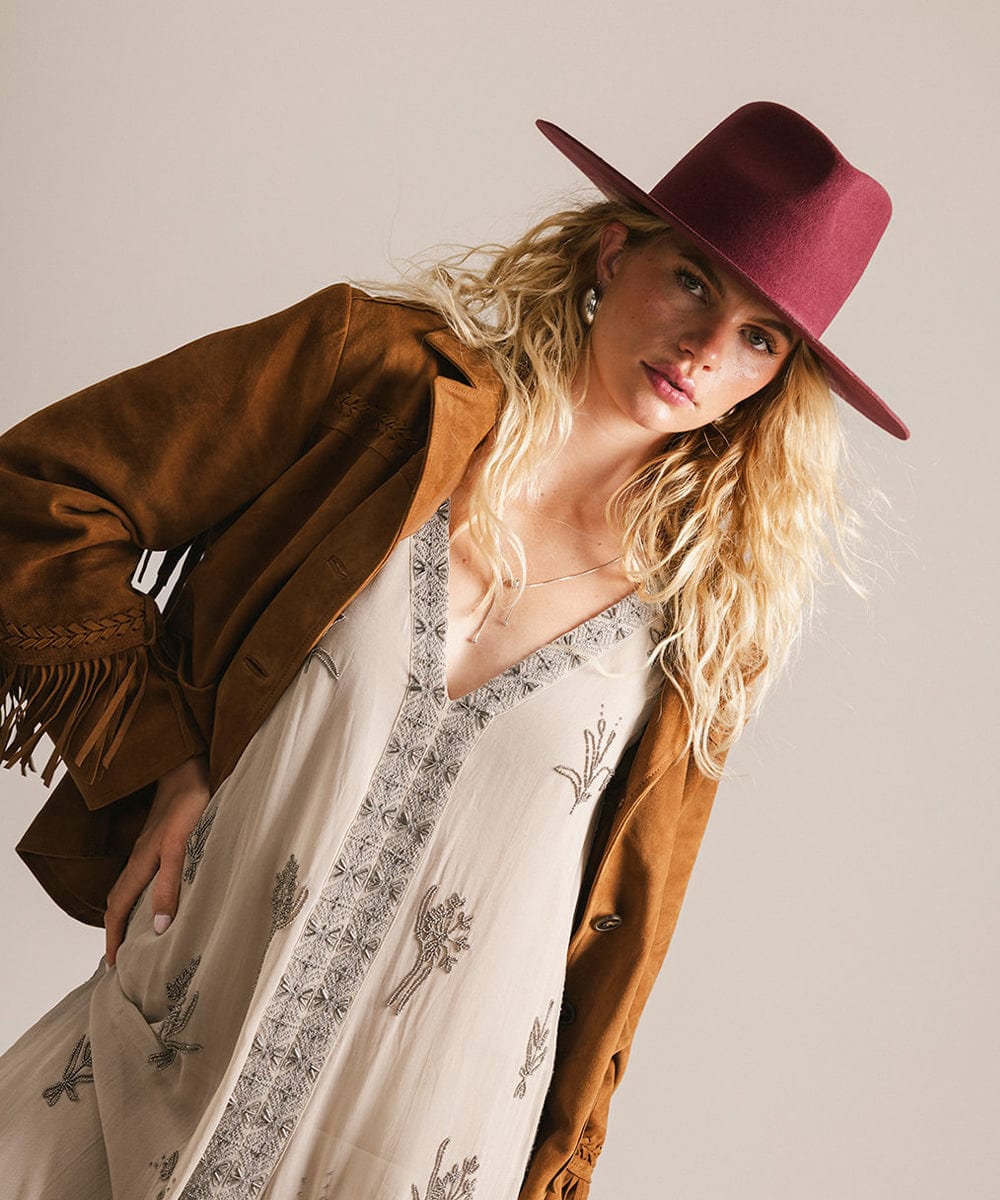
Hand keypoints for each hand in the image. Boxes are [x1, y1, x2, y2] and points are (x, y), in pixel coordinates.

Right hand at [104, 753, 210, 966]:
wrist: (189, 770)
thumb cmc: (189, 806)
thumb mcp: (182, 849)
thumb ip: (170, 885)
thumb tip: (158, 928)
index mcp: (140, 866)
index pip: (117, 910)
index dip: (113, 938)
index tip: (112, 965)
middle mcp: (139, 860)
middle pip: (119, 901)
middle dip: (116, 930)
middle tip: (123, 957)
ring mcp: (149, 850)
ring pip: (131, 889)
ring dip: (129, 913)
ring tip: (139, 935)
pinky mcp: (161, 842)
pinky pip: (144, 877)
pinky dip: (144, 895)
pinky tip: (160, 897)